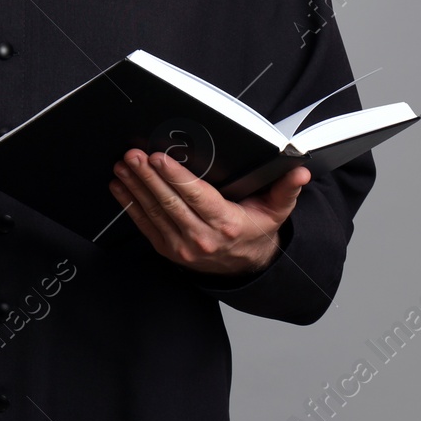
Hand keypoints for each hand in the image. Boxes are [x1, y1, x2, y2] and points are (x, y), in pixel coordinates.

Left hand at [109, 149, 309, 276]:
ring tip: (123, 165)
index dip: (176, 176)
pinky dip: (129, 204)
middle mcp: (201, 238)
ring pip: (153, 212)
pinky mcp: (167, 250)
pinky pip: (145, 225)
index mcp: (226, 224)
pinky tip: (120, 186)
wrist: (247, 266)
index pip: (197, 197)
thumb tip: (300, 172)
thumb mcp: (276, 210)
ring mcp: (181, 247)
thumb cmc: (257, 230)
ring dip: (135, 187)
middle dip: (148, 176)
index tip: (159, 158)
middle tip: (134, 154)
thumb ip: (287, 188)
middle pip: (169, 203)